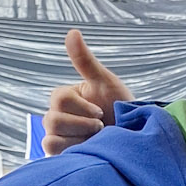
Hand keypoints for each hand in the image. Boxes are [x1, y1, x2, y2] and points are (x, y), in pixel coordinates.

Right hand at [42, 29, 133, 154]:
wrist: (133, 137)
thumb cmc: (120, 107)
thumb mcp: (106, 82)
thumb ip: (86, 61)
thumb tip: (72, 32)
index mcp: (64, 97)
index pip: (59, 99)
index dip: (83, 108)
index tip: (101, 111)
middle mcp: (56, 115)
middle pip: (53, 120)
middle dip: (84, 125)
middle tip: (102, 127)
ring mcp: (57, 135)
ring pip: (51, 138)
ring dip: (79, 139)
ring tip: (97, 139)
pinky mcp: (60, 154)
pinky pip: (52, 152)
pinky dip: (73, 151)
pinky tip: (89, 149)